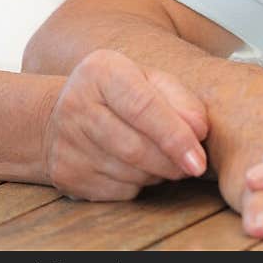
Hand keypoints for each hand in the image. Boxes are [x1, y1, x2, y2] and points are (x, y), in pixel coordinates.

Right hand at [43, 48, 207, 200]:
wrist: (62, 115)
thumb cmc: (120, 94)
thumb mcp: (150, 80)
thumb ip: (179, 99)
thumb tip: (200, 130)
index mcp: (101, 71)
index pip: (143, 107)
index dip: (175, 136)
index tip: (199, 160)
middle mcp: (77, 104)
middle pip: (134, 147)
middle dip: (171, 162)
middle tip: (193, 164)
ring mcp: (67, 143)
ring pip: (128, 173)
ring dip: (158, 174)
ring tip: (167, 161)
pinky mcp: (66, 174)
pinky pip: (117, 191)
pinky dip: (139, 185)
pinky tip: (141, 169)